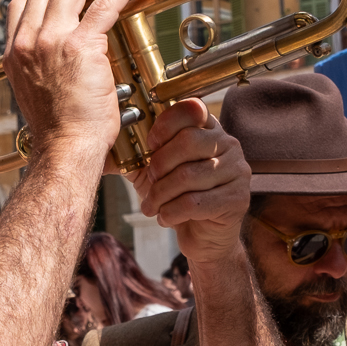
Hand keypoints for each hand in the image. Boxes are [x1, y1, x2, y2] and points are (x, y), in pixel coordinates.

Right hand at [2, 0, 143, 164]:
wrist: (65, 147)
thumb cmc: (57, 130)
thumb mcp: (34, 94)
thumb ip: (39, 68)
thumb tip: (54, 61)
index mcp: (14, 54)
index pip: (20, 7)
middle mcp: (27, 42)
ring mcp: (51, 41)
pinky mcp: (81, 46)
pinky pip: (102, 7)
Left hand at [130, 103, 250, 268]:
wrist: (204, 236)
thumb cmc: (181, 198)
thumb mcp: (158, 173)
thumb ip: (141, 155)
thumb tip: (109, 143)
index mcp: (210, 130)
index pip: (192, 109)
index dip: (166, 124)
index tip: (150, 144)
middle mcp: (229, 146)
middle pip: (189, 141)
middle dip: (160, 164)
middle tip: (151, 180)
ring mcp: (237, 172)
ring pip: (189, 176)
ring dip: (161, 194)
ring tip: (151, 206)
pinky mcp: (237, 200)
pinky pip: (195, 203)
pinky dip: (172, 212)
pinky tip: (165, 217)